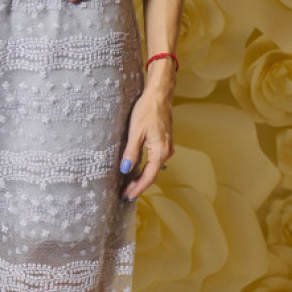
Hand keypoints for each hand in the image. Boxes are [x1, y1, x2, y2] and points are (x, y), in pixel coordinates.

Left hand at [118, 76, 173, 201]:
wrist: (159, 95)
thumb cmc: (147, 110)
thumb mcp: (135, 132)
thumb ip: (131, 152)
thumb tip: (125, 170)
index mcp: (160, 151)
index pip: (148, 177)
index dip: (137, 188)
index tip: (127, 195)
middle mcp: (167, 152)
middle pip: (152, 174)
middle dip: (138, 185)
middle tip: (124, 193)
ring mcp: (167, 147)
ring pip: (153, 168)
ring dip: (141, 177)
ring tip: (128, 185)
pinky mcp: (164, 142)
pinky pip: (154, 160)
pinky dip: (145, 168)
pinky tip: (137, 170)